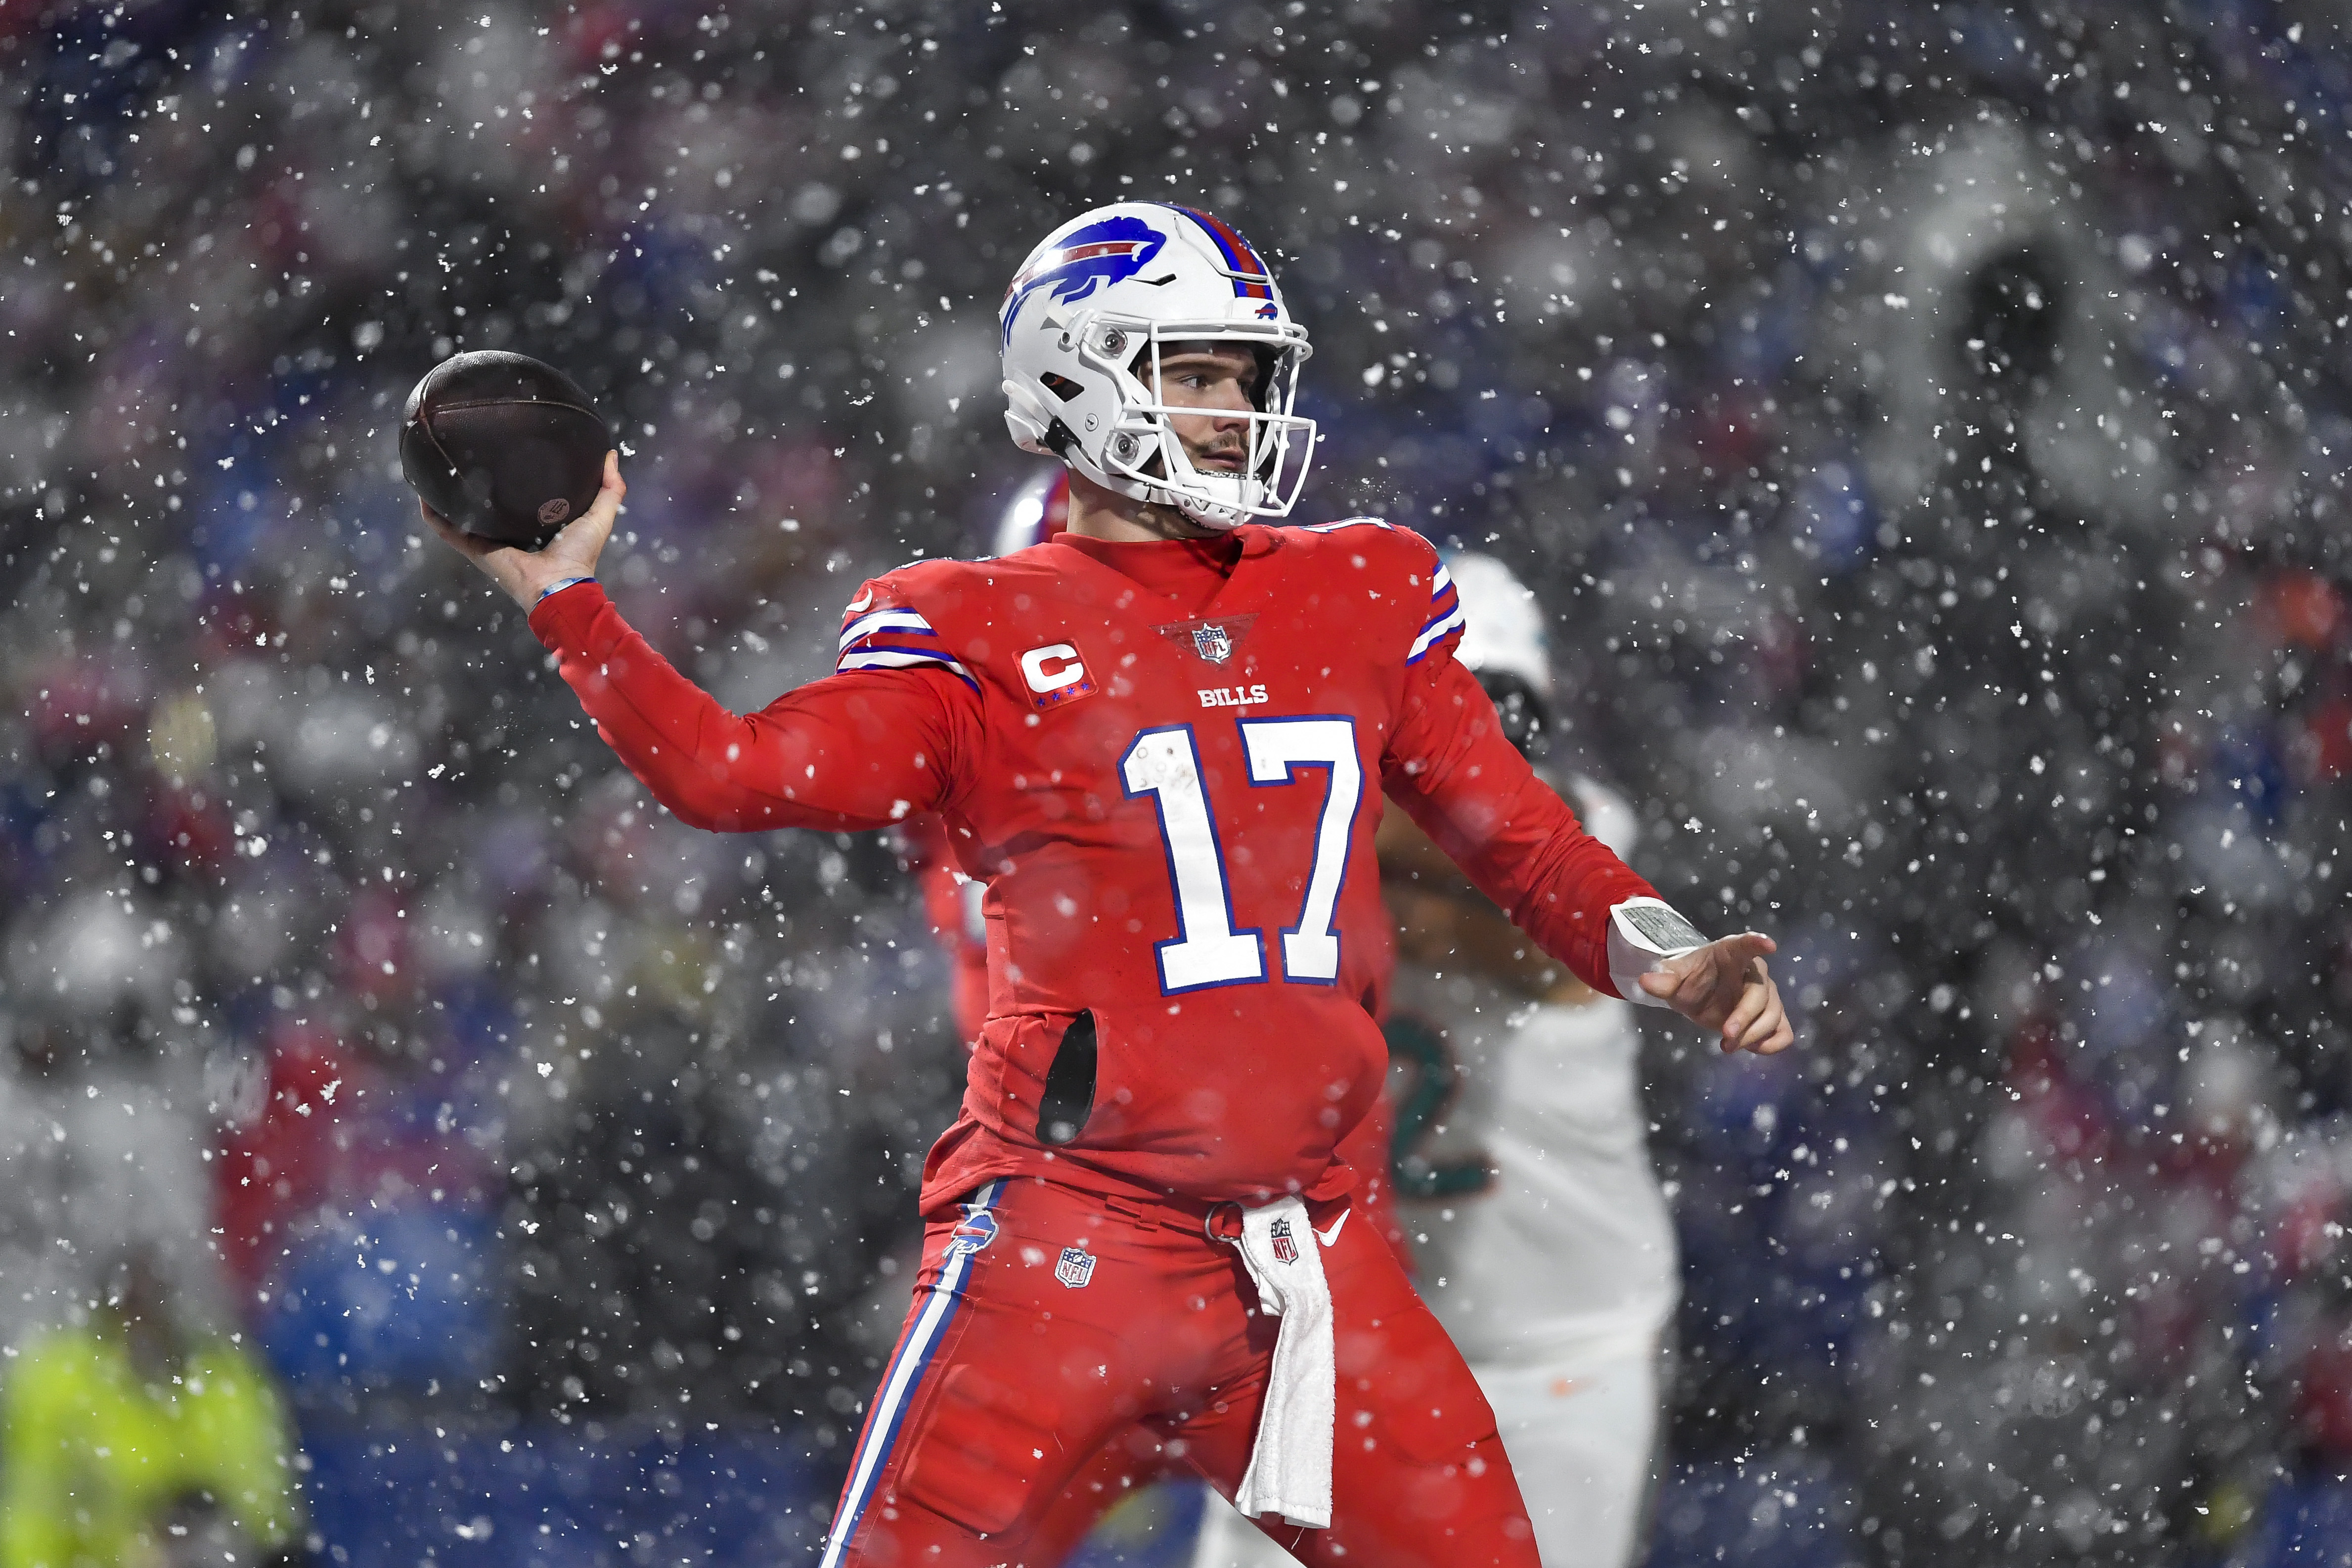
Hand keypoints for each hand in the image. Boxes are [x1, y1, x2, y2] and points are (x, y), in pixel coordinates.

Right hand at [421, 450, 623, 609]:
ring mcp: (488, 540)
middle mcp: (508, 531)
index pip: (518, 497)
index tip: (506, 451)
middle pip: (487, 503)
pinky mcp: (474, 548)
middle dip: (476, 482)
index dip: (512, 477)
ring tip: (438, 467)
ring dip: (448, 494)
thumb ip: (611, 488)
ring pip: (462, 514)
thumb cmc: (580, 555)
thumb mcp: (600, 516)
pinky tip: (424, 494)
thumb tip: (611, 455)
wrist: (560, 585)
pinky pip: (448, 529)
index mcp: (533, 525)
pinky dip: (434, 514)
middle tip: (467, 453)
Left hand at [1638, 932, 1792, 1054]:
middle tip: (1725, 1035)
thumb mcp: (1673, 978)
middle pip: (1761, 994)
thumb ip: (1662, 980)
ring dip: (1753, 1035)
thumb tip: (1645, 980)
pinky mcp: (1771, 1018)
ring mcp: (1767, 996)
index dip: (1756, 944)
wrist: (1697, 993)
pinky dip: (1771, 1044)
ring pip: (1774, 1016)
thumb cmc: (1689, 979)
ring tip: (1726, 1045)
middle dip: (1745, 1017)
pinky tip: (1749, 1048)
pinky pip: (1784, 1032)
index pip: (1745, 945)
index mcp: (1731, 954)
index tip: (1767, 944)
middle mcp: (1755, 973)